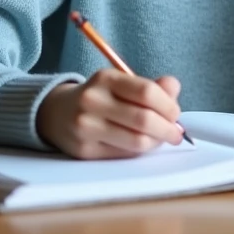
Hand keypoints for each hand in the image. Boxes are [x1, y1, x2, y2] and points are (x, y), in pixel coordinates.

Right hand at [36, 70, 184, 158]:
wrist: (57, 113)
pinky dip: (140, 151)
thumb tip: (174, 88)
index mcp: (106, 78)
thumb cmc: (100, 97)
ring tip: (161, 139)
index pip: (147, 92)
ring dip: (156, 142)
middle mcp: (93, 101)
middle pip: (143, 119)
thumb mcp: (121, 83)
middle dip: (167, 129)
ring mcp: (86, 127)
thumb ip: (151, 86)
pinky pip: (123, 154)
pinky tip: (142, 144)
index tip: (176, 114)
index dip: (168, 106)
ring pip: (136, 142)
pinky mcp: (84, 151)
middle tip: (176, 133)